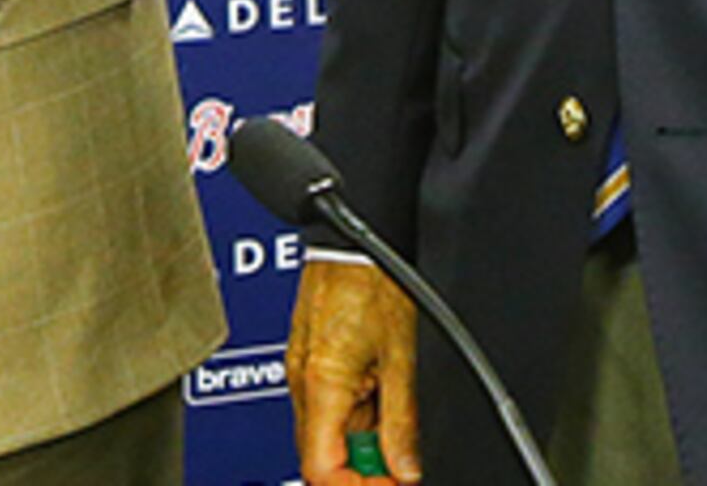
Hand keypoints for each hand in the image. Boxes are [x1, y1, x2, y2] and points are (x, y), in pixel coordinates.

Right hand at [291, 258, 421, 483]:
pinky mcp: (306, 364)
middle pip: (320, 460)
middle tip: (400, 470)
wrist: (351, 245)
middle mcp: (300, 384)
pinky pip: (324, 411)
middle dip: (361, 474)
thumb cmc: (371, 284)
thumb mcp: (401, 360)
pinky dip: (351, 424)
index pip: (321, 471)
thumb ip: (401, 422)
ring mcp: (299, 374)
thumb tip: (407, 469)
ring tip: (394, 433)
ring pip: (323, 438)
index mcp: (321, 386)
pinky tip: (377, 408)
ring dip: (358, 449)